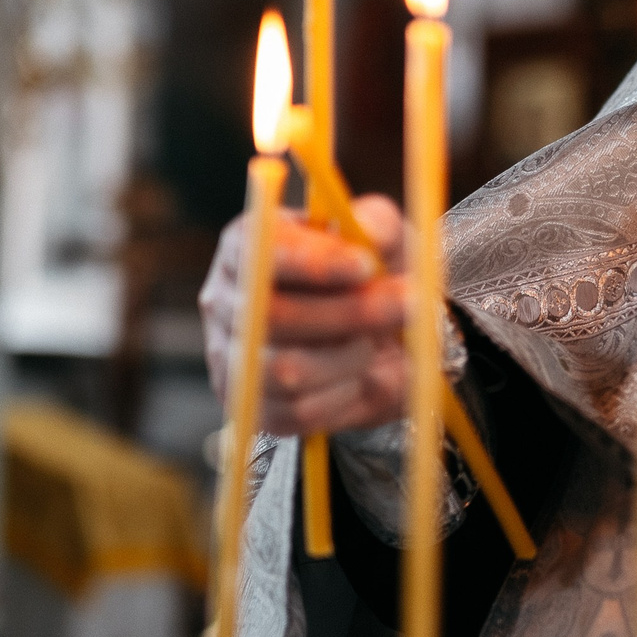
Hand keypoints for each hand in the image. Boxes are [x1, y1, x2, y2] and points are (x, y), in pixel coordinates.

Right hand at [199, 194, 409, 434]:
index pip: (260, 251)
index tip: (366, 266)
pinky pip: (296, 411)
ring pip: (285, 370)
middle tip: (409, 303)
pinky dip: (341, 394)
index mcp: (249, 243)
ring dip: (348, 357)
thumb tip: (370, 236)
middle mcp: (227, 299)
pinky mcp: (250, 407)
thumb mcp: (384, 236)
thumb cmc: (373, 274)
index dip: (312, 262)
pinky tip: (355, 374)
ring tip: (371, 341)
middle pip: (272, 315)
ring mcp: (231, 358)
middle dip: (348, 313)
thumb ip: (377, 224)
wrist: (386, 338)